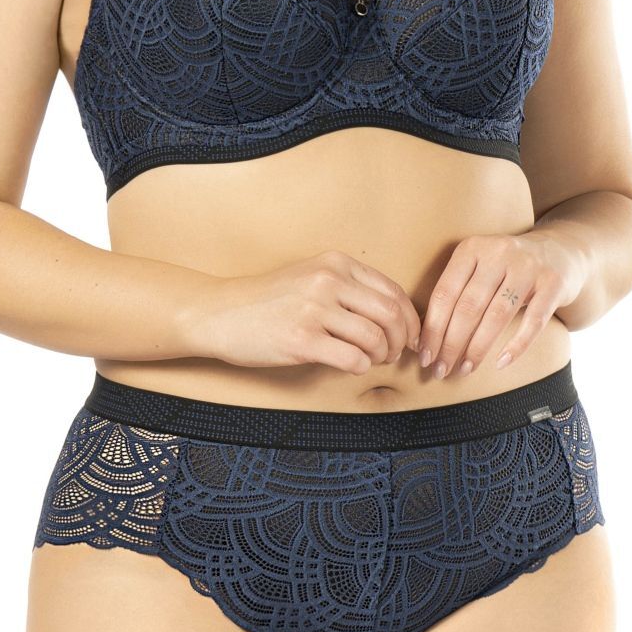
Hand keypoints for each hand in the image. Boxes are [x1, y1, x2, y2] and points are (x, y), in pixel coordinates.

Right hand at [198, 250, 422, 373]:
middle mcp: (328, 281)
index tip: (411, 336)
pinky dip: (361, 367)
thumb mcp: (311, 277)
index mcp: (335, 263)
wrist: (220, 313)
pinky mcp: (302, 340)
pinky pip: (352, 359)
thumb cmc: (267, 301)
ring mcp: (314, 310)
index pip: (392, 291)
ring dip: (381, 356)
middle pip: (391, 315)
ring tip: (372, 360)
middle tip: (396, 354)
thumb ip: (349, 288)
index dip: (410, 319)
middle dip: (402, 340)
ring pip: (375, 338)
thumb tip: (395, 316)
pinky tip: (351, 366)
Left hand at [417, 231, 586, 379]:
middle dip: (451, 344)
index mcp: (472, 248)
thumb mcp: (479, 267)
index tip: (424, 356)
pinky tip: (501, 363)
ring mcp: (529, 267)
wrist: (560, 252)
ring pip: (497, 316)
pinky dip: (516, 345)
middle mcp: (499, 253)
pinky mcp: (553, 284)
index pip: (445, 293)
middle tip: (441, 370)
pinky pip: (533, 321)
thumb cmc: (507, 270)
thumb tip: (425, 340)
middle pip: (468, 307)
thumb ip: (456, 292)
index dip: (432, 328)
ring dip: (477, 348)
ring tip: (465, 369)